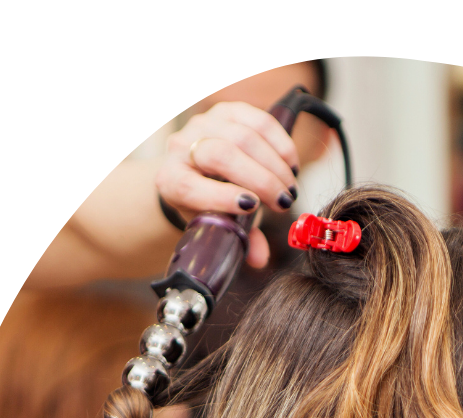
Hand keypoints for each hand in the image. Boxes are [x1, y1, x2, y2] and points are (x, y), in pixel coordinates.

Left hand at [156, 102, 300, 269]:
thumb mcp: (219, 225)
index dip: (222, 197)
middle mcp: (181, 148)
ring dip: (274, 165)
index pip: (191, 187)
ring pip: (244, 137)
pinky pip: (258, 120)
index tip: (253, 207)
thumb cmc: (209, 204)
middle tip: (283, 202)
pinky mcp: (227, 112)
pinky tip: (291, 164)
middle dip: (260, 180)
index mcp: (171, 181)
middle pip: (223, 155)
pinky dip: (280, 143)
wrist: (197, 171)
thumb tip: (260, 259)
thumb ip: (240, 242)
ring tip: (289, 187)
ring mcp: (204, 125)